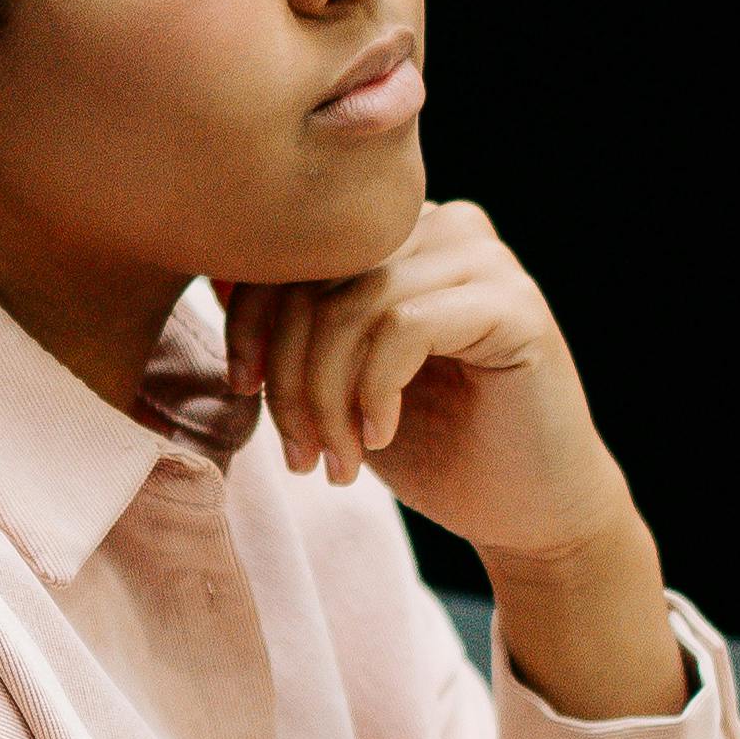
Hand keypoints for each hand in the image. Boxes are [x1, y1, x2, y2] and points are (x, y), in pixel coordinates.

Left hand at [222, 202, 683, 719]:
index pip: (292, 248)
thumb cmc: (429, 446)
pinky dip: (375, 391)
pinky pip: (404, 326)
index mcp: (396, 233)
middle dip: (288, 374)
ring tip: (333, 462)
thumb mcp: (336, 379)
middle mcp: (442, 227)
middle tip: (296, 453)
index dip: (248, 318)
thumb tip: (212, 272)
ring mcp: (484, 261)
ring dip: (327, 395)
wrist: (526, 511)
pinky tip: (379, 438)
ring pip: (354, 304)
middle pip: (317, 276)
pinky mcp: (515, 305)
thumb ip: (292, 323)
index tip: (240, 391)